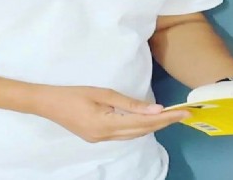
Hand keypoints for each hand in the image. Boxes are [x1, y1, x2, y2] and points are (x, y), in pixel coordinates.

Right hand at [35, 85, 189, 142]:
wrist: (48, 103)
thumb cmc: (74, 93)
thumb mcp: (103, 93)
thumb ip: (129, 103)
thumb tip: (155, 109)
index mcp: (107, 124)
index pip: (144, 122)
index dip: (165, 118)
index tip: (183, 112)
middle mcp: (106, 136)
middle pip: (142, 131)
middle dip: (164, 123)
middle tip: (184, 114)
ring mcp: (101, 140)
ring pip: (135, 135)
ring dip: (153, 126)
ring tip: (171, 117)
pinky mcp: (98, 138)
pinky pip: (125, 134)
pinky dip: (140, 127)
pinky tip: (148, 120)